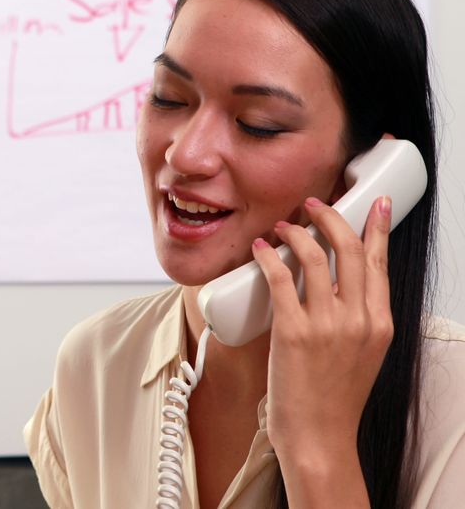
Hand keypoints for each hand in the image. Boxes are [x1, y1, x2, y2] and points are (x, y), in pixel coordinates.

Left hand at [251, 196, 392, 475]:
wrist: (318, 436)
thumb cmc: (333, 398)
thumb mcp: (362, 354)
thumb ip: (355, 319)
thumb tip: (334, 286)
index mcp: (379, 324)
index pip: (380, 263)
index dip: (376, 228)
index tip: (374, 204)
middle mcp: (357, 320)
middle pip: (349, 250)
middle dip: (331, 218)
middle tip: (314, 204)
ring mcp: (326, 325)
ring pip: (314, 257)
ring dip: (297, 233)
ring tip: (284, 226)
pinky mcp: (293, 333)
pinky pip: (280, 280)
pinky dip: (269, 257)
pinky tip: (261, 248)